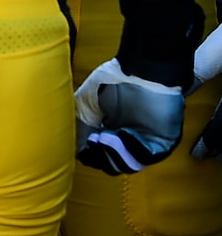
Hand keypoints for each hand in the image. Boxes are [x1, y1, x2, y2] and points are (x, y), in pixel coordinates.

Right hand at [76, 58, 185, 173]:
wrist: (145, 71)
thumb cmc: (114, 81)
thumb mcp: (87, 102)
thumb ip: (79, 126)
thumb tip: (73, 149)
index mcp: (109, 130)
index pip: (97, 154)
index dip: (88, 153)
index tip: (81, 146)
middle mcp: (127, 139)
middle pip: (112, 163)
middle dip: (100, 157)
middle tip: (94, 141)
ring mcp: (145, 142)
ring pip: (128, 164)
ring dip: (113, 155)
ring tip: (106, 136)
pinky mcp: (162, 144)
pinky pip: (146, 156)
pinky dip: (131, 151)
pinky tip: (121, 135)